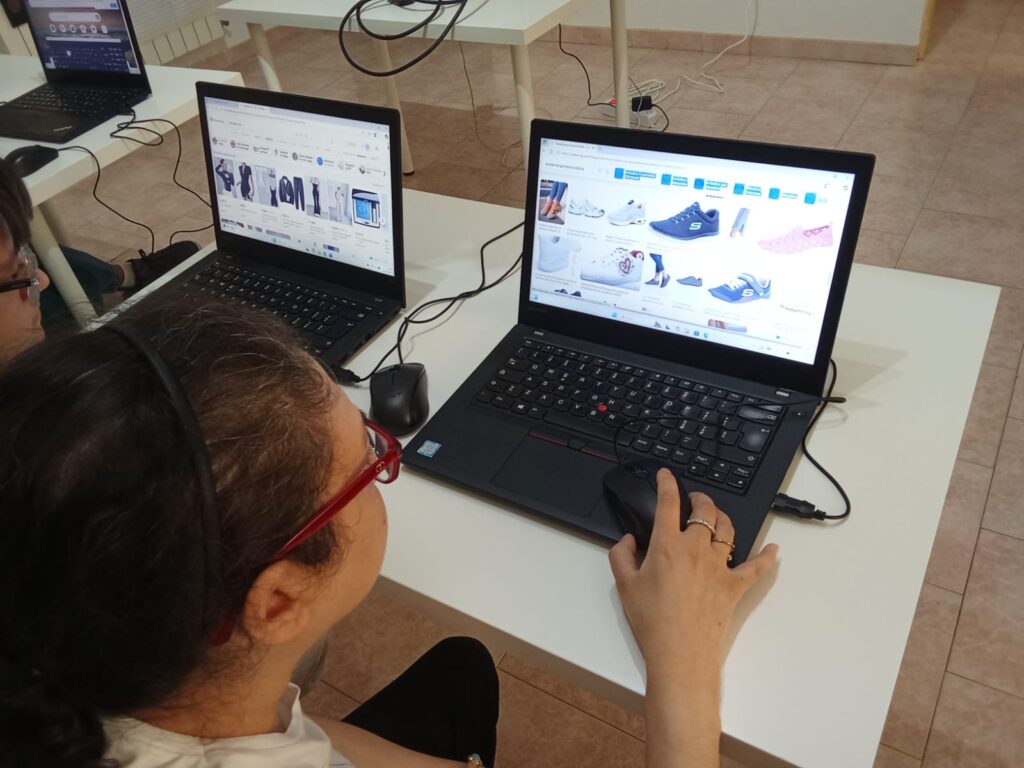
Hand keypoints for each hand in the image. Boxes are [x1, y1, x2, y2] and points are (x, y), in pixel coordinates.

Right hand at [608, 469, 778, 682]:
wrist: (679, 653)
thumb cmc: (651, 621)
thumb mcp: (624, 585)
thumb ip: (621, 555)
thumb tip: (629, 539)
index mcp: (667, 545)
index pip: (668, 503)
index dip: (667, 483)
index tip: (665, 475)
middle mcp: (696, 549)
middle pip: (704, 511)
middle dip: (699, 498)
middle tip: (693, 498)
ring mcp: (719, 566)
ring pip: (727, 530)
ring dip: (722, 518)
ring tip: (716, 516)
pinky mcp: (734, 586)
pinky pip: (756, 567)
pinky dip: (766, 557)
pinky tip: (774, 549)